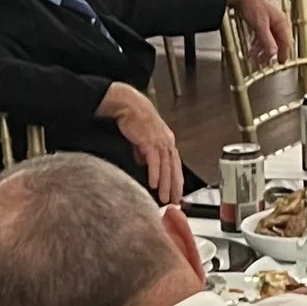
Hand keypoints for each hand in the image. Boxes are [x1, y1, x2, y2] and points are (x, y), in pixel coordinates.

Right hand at [101, 81, 183, 206]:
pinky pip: (154, 161)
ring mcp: (159, 141)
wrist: (128, 104)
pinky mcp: (149, 141)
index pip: (175, 164)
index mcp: (166, 140)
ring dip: (167, 184)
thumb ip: (145, 151)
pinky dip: (155, 173)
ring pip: (166, 167)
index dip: (177, 179)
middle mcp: (166, 141)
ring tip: (166, 198)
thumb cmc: (135, 118)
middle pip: (174, 168)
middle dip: (176, 186)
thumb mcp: (142, 138)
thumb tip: (144, 163)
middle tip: (176, 201)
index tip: (177, 192)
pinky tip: (154, 184)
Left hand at [224, 0, 286, 61]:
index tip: (282, 62)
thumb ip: (267, 40)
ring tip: (257, 58)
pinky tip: (252, 49)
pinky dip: (257, 43)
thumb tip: (273, 53)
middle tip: (268, 63)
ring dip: (263, 50)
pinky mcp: (259, 20)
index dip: (284, 52)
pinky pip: (261, 35)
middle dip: (272, 53)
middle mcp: (276, 21)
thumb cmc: (252, 4)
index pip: (286, 40)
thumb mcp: (260, 25)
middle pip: (277, 41)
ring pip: (268, 39)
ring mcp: (267, 20)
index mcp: (280, 21)